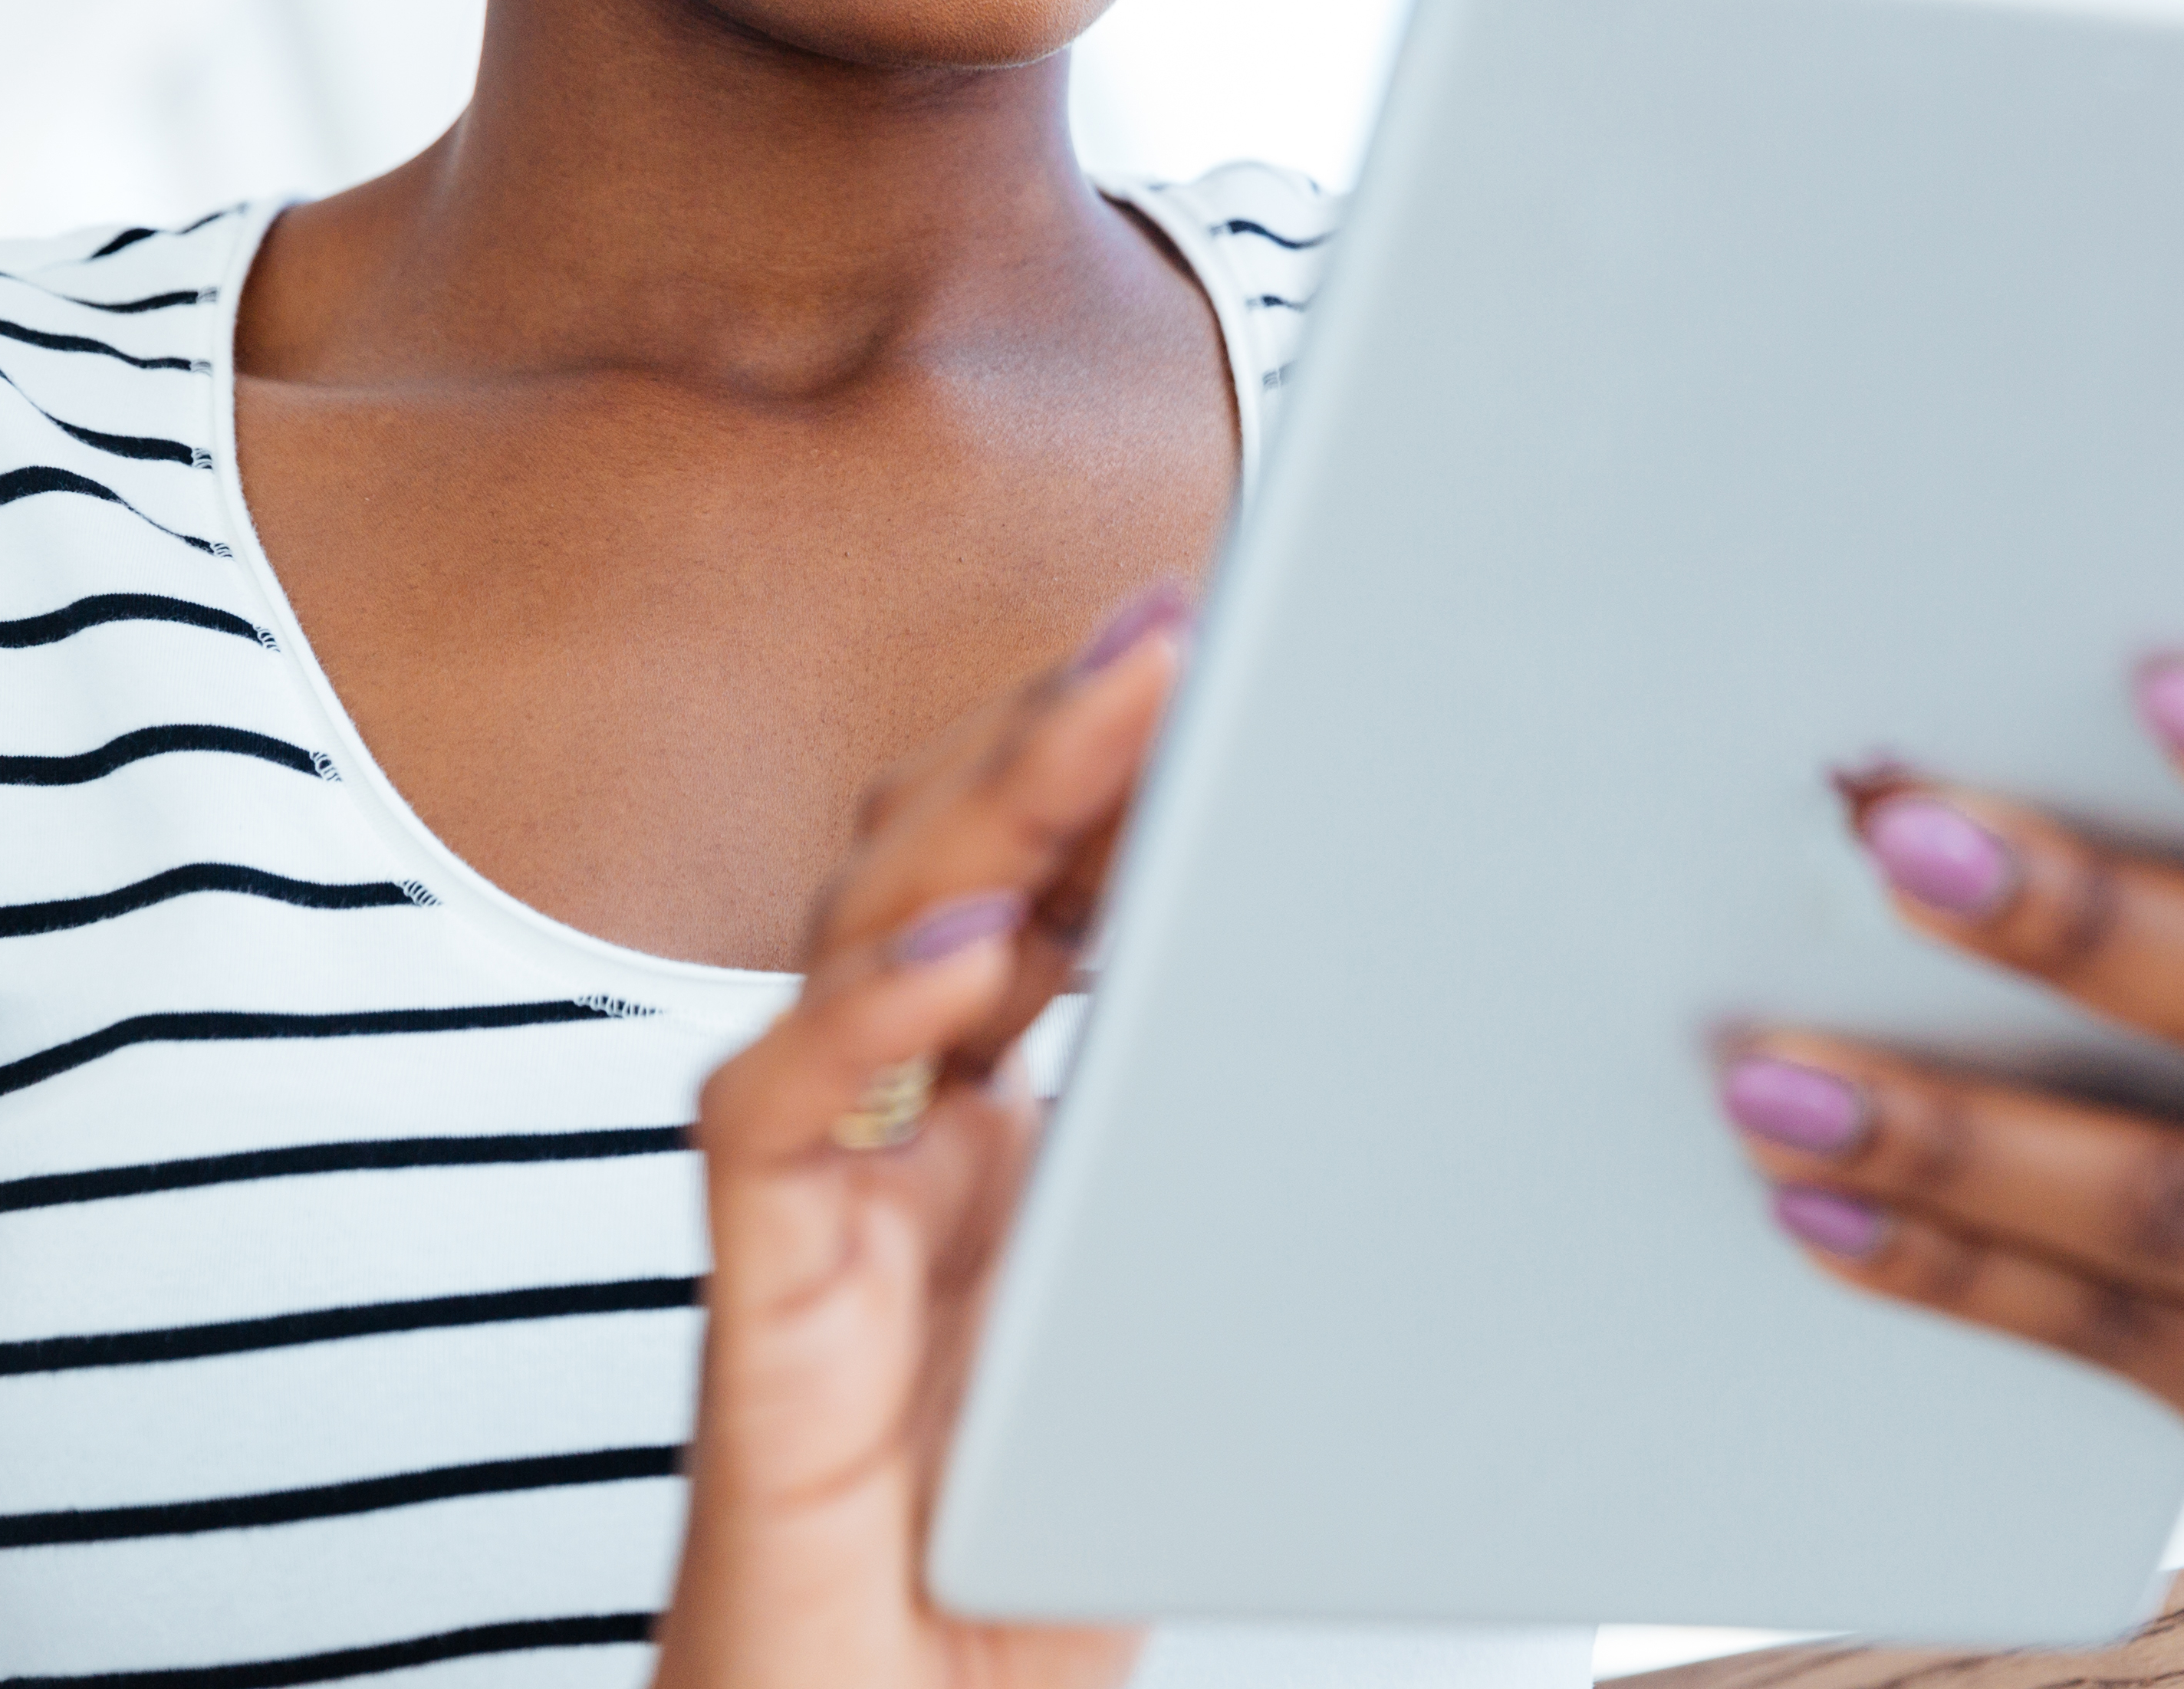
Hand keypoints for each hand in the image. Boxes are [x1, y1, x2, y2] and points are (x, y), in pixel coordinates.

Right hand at [646, 585, 1191, 1688]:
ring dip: (988, 808)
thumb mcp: (1198, 1318)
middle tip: (1180, 621)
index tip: (1234, 634)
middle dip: (1056, 729)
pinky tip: (957, 946)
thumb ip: (1244, 1171)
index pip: (1041, 875)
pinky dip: (860, 1016)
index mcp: (1003, 1113)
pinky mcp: (758, 1299)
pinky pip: (775, 1116)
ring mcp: (823, 1198)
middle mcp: (900, 1126)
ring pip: (860, 934)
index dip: (1119, 754)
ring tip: (1108, 705)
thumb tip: (1425, 1025)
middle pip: (941, 858)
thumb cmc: (1043, 1561)